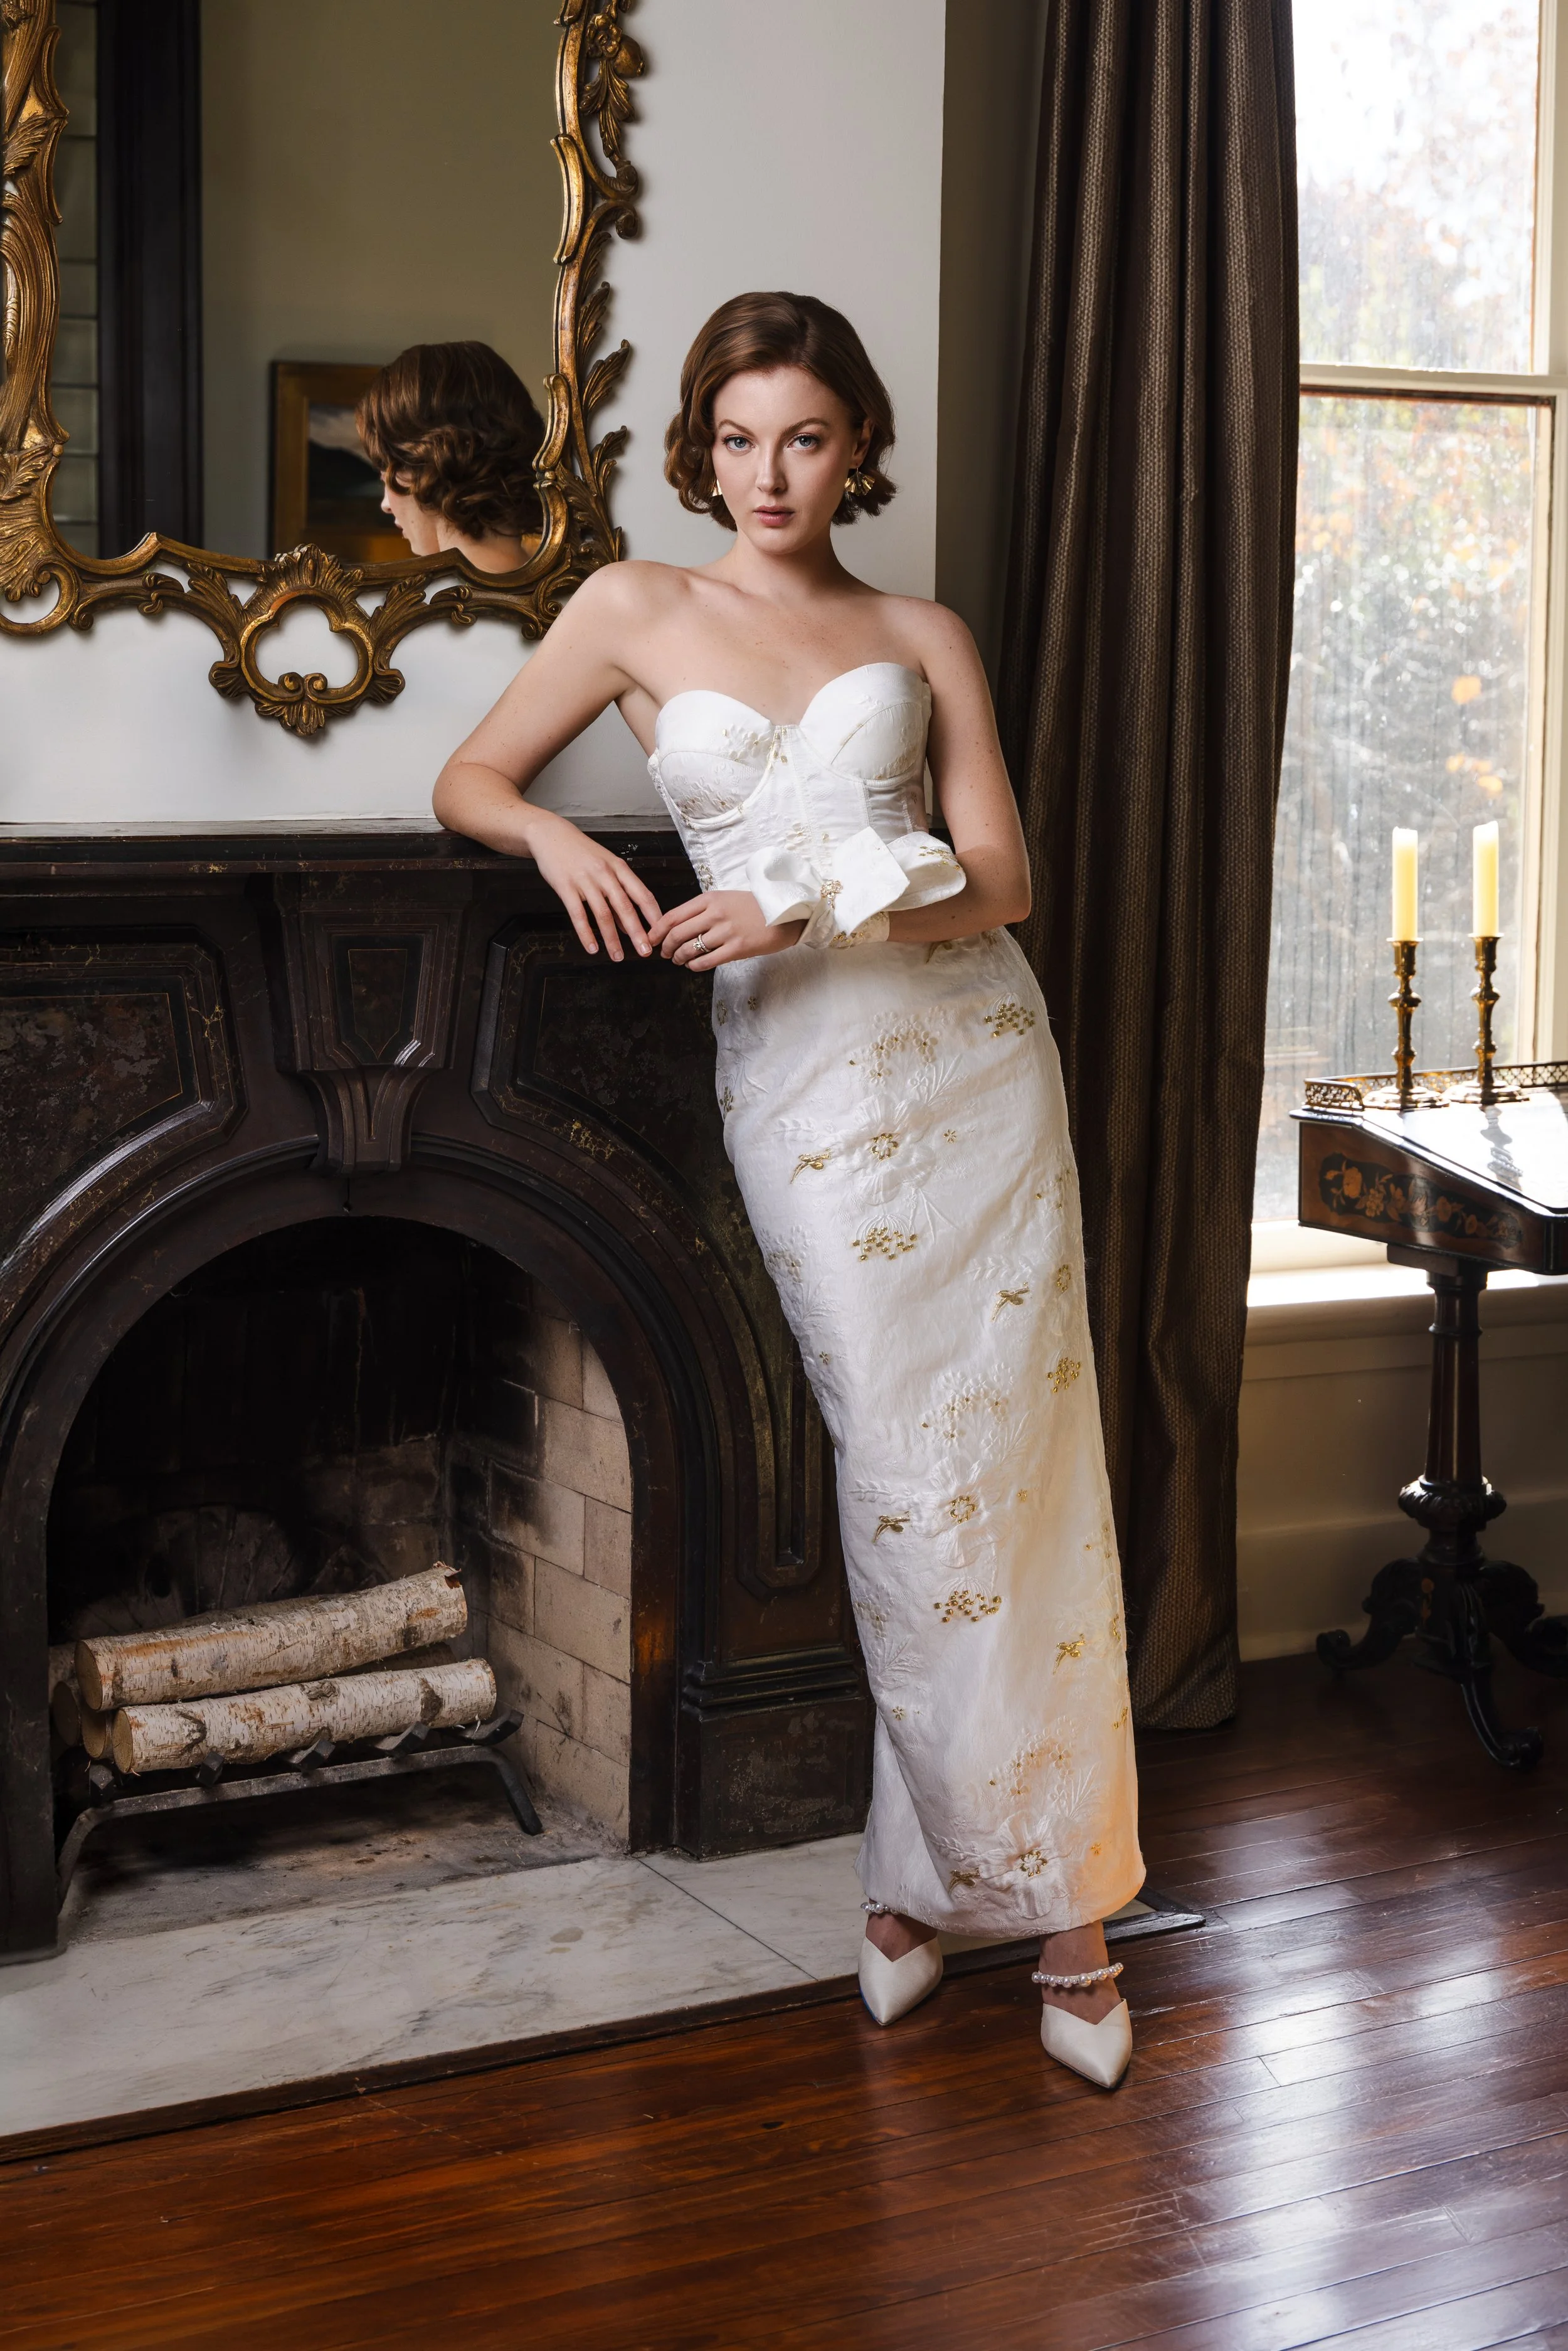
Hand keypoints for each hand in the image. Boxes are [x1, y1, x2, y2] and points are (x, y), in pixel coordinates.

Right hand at [525, 808, 662, 960]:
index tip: (662, 934)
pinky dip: (586, 933)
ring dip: (612, 938)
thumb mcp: (606, 867)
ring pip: (602, 914)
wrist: (551, 835)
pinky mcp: (566, 887)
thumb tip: (629, 925)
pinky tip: (592, 948)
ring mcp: (585, 881)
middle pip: (625, 907)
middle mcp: (605, 874)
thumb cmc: (581, 852)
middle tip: (646, 952)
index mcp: (619, 868)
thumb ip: (618, 894)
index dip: (654, 916)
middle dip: (638, 932)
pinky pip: (578, 914)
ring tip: (618, 956)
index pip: (642, 894)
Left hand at [648, 891, 803, 969]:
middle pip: (677, 934)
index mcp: (709, 899)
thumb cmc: (756, 906)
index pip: (673, 916)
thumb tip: (679, 925)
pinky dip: (695, 966)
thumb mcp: (727, 899)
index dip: (657, 931)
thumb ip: (704, 909)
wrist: (787, 912)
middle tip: (664, 953)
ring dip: (679, 958)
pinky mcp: (737, 948)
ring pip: (689, 949)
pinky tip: (694, 966)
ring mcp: (726, 931)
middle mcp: (714, 914)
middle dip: (666, 947)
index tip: (651, 939)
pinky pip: (706, 961)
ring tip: (678, 960)